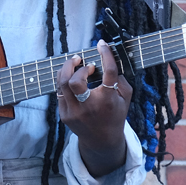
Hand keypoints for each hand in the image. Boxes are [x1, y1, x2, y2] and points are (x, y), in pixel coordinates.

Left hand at [56, 39, 133, 176]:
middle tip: (82, 61)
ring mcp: (75, 112)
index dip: (105, 55)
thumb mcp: (126, 98)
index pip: (108, 73)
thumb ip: (120, 79)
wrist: (102, 140)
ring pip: (62, 84)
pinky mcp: (64, 115)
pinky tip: (71, 77)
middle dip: (77, 66)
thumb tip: (108, 60)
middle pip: (75, 81)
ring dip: (67, 69)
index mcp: (109, 101)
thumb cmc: (115, 114)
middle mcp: (90, 107)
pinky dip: (64, 81)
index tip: (101, 44)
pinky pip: (59, 92)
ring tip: (74, 63)